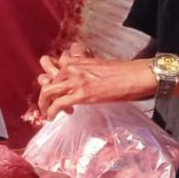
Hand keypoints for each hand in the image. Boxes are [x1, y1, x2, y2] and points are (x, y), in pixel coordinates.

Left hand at [37, 56, 156, 119]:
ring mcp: (76, 80)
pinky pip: (58, 103)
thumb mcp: (97, 65)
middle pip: (46, 80)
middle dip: (44, 94)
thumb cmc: (121, 72)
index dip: (51, 80)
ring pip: (47, 91)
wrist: (134, 76)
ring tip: (48, 113)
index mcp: (76, 59)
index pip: (52, 66)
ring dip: (44, 104)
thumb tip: (80, 82)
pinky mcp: (81, 94)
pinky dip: (51, 112)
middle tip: (48, 104)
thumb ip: (84, 70)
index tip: (58, 91)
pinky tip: (52, 117)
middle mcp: (72, 67)